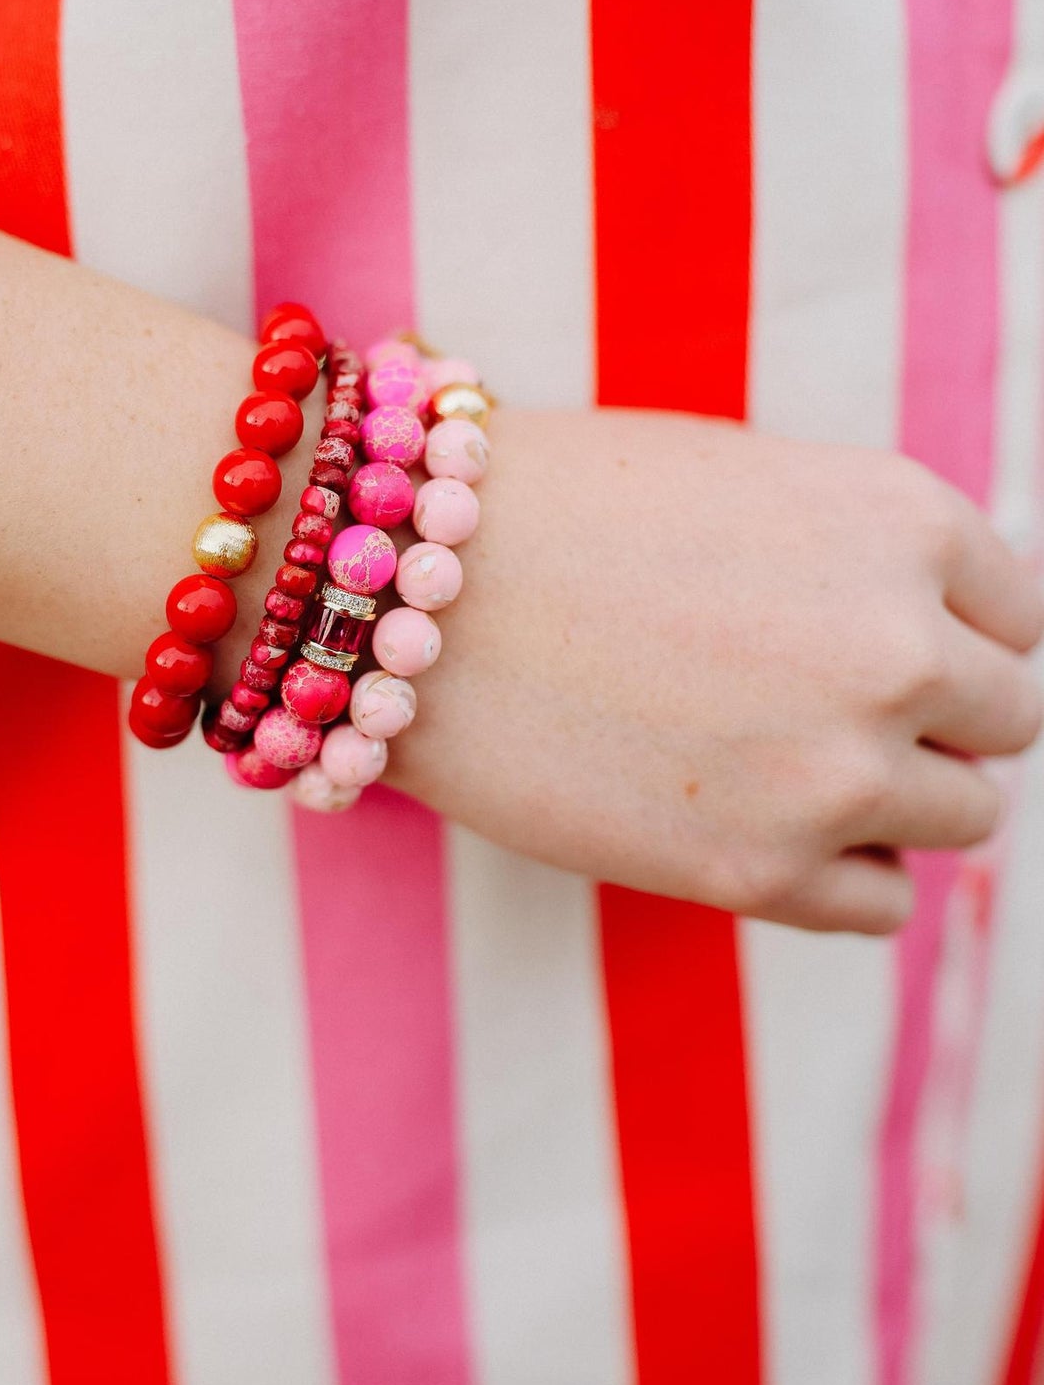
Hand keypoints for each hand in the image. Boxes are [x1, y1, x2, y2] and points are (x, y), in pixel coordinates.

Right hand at [387, 410, 1043, 934]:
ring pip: (966, 815)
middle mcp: (901, 644)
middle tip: (838, 708)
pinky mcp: (760, 872)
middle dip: (938, 716)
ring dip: (900, 795)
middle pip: (1005, 719)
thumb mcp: (748, 482)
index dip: (956, 631)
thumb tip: (936, 634)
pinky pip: (884, 902)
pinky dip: (847, 872)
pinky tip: (766, 825)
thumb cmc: (557, 508)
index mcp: (905, 519)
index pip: (1019, 612)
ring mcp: (838, 769)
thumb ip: (864, 552)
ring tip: (794, 766)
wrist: (403, 589)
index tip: (896, 643)